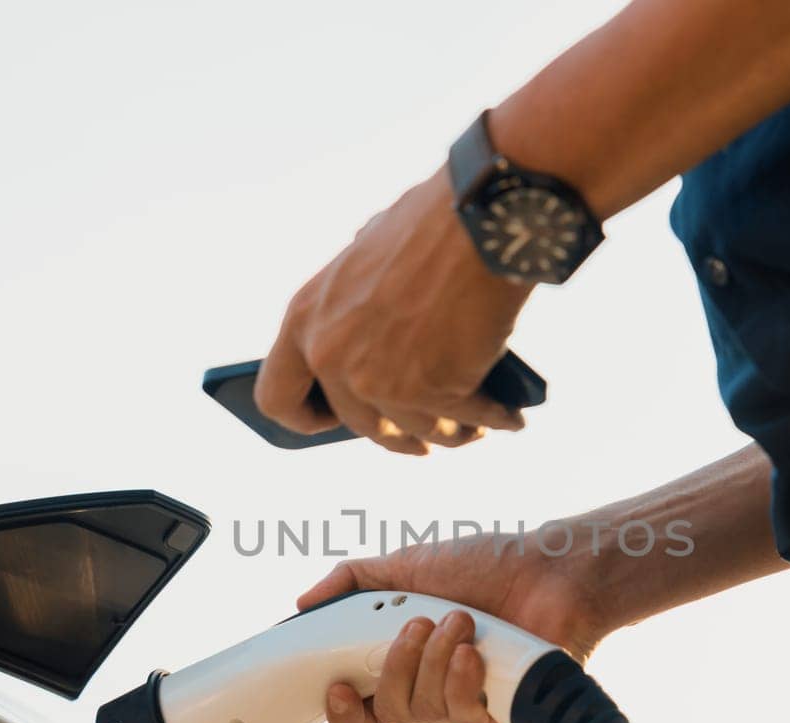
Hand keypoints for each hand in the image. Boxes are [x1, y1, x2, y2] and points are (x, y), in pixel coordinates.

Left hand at [255, 172, 532, 454]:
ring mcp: (381, 379)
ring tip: (474, 430)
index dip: (306, 418)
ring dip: (452, 435)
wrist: (479, 217)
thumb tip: (373, 347)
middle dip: (398, 436)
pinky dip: (495, 420)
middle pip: (361, 426)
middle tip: (421, 438)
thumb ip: (356, 305)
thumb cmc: (430, 225)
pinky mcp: (435, 389)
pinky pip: (469, 419)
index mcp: (303, 319)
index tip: (334, 422)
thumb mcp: (366, 257)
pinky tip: (511, 417)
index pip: (277, 397)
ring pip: (421, 432)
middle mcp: (332, 356)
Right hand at [297, 531, 610, 722]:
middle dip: (396, 667)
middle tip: (417, 624)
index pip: (363, 712)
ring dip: (436, 662)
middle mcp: (432, 692)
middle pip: (389, 715)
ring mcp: (467, 706)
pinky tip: (475, 653)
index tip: (339, 690)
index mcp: (404, 665)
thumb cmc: (487, 566)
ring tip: (461, 622)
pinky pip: (466, 721)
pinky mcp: (502, 716)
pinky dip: (463, 682)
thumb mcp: (408, 566)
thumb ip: (353, 582)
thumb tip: (302, 604)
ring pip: (425, 713)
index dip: (343, 715)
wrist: (550, 570)